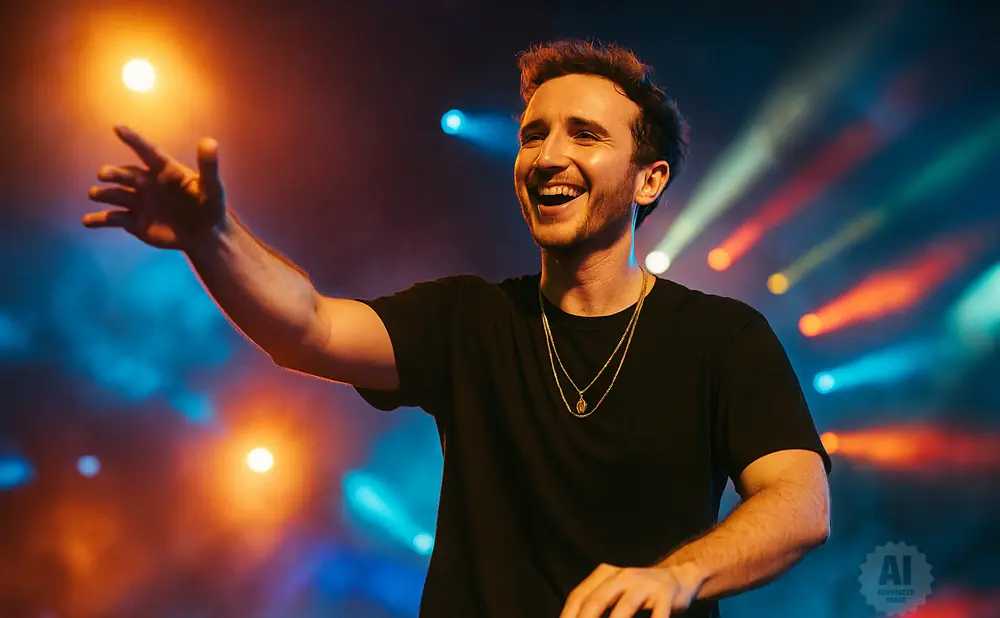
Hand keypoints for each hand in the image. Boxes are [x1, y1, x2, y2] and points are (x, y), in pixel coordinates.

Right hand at [83, 125, 225, 249]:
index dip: (134, 140)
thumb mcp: (212, 188)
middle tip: (104, 174)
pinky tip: (87, 221)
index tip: (117, 126)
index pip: (148, 152)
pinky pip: (112, 219)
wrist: (204, 235)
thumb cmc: (210, 207)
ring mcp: (139, 202)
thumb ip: (209, 167)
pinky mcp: (134, 222)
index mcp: (165, 171)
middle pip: (125, 174)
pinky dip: (98, 220)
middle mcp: (147, 183)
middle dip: (112, 173)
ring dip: (103, 194)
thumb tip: (210, 141)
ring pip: (115, 195)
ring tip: (95, 194)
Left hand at [560, 563, 704, 617]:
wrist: (678, 577)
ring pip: (624, 608)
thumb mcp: (614, 589)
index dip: (568, 616)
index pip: (579, 596)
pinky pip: (657, 616)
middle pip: (597, 600)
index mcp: (605, 574)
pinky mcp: (665, 596)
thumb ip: (596, 603)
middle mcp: (622, 576)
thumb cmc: (638, 591)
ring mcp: (645, 585)